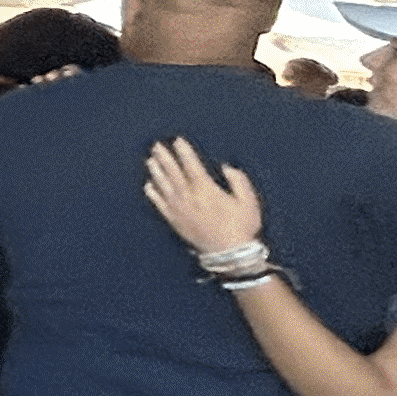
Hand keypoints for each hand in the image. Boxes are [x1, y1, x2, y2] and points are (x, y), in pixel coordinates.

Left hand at [141, 135, 262, 253]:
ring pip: (163, 186)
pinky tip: (148, 186)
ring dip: (156, 172)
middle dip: (164, 157)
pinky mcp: (175, 222)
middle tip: (157, 146)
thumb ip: (238, 181)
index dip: (184, 152)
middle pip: (172, 173)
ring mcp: (179, 210)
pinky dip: (153, 194)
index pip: (191, 165)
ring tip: (150, 160)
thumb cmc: (242, 228)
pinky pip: (160, 205)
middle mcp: (189, 198)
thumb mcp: (248, 201)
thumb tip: (226, 167)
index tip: (177, 141)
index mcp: (206, 190)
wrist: (230, 254)